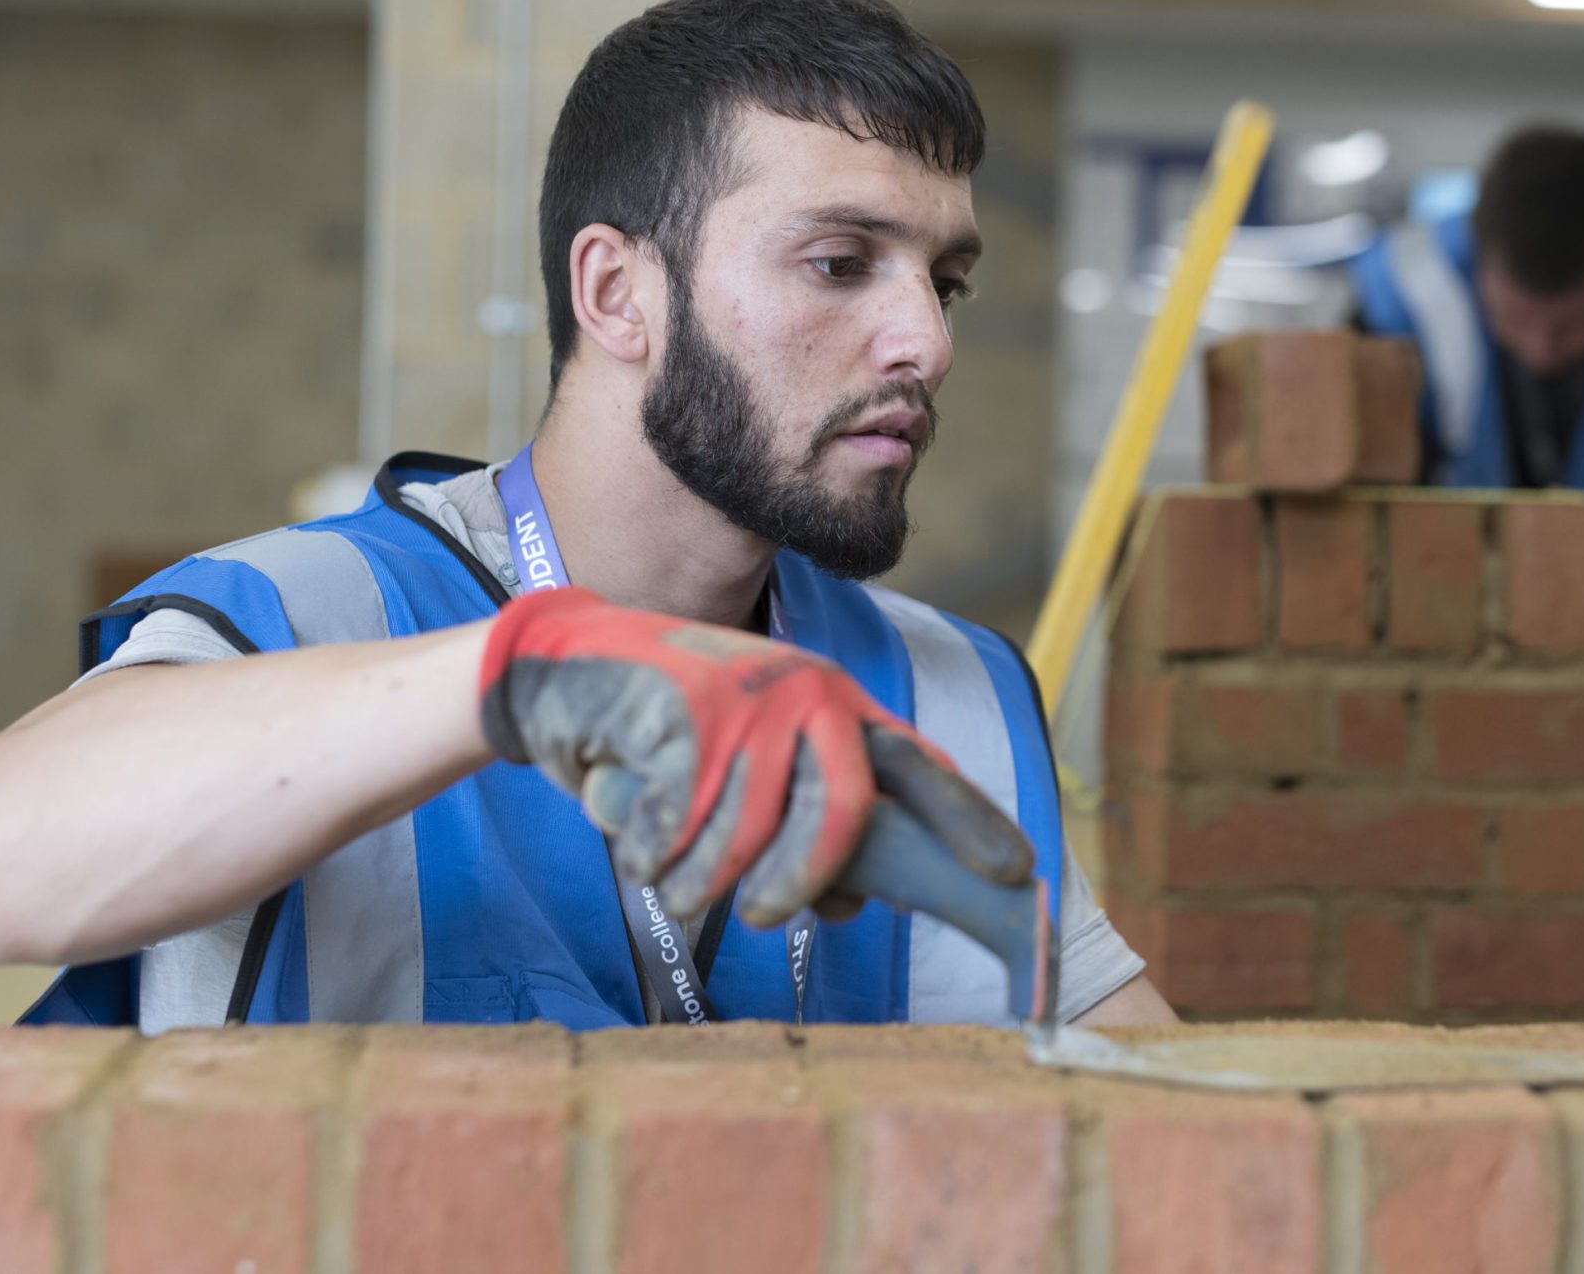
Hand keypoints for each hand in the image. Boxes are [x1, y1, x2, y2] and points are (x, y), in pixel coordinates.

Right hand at [477, 588, 1032, 924]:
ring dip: (701, 879)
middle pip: (843, 815)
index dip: (968, 823)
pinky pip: (679, 832)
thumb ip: (812, 822)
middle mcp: (803, 693)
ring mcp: (743, 700)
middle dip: (803, 883)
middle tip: (769, 918)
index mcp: (835, 704)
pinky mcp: (678, 714)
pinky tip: (638, 831)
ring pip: (747, 842)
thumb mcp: (757, 766)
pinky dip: (653, 855)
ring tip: (675, 869)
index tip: (1016, 875)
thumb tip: (863, 898)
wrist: (567, 665)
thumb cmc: (673, 736)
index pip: (917, 768)